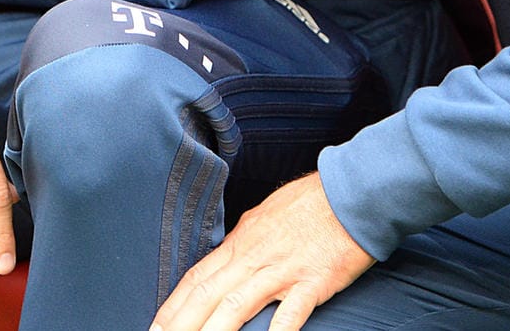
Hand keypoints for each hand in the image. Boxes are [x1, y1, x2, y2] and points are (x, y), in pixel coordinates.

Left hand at [151, 173, 374, 330]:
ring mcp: (282, 270)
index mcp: (243, 242)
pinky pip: (289, 313)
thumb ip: (248, 239)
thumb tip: (231, 253)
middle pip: (207, 294)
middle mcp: (255, 257)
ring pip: (236, 305)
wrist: (353, 192)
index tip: (156, 326)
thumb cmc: (315, 202)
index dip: (174, 305)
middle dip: (180, 324)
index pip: (197, 277)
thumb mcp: (268, 215)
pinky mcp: (313, 281)